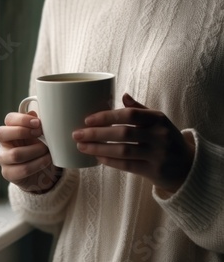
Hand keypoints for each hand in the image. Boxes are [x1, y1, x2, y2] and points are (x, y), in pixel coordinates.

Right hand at [0, 112, 60, 193]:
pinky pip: (23, 169)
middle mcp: (3, 143)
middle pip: (0, 133)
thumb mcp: (40, 135)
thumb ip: (36, 124)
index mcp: (10, 130)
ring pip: (15, 154)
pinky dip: (38, 164)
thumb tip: (33, 113)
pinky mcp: (8, 173)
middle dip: (22, 132)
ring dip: (35, 151)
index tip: (38, 123)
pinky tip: (46, 160)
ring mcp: (3, 159)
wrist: (43, 172)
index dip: (22, 119)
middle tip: (40, 134)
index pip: (9, 119)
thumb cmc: (39, 149)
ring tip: (47, 150)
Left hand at [72, 93, 194, 192]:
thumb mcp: (158, 120)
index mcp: (158, 119)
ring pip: (123, 151)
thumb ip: (140, 109)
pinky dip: (110, 161)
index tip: (87, 119)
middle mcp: (159, 135)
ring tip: (81, 146)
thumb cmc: (166, 138)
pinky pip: (127, 166)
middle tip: (76, 134)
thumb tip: (122, 94)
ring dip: (98, 148)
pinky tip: (97, 157)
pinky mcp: (154, 171)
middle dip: (96, 134)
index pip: (129, 114)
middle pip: (123, 133)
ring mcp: (158, 154)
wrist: (188, 166)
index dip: (107, 116)